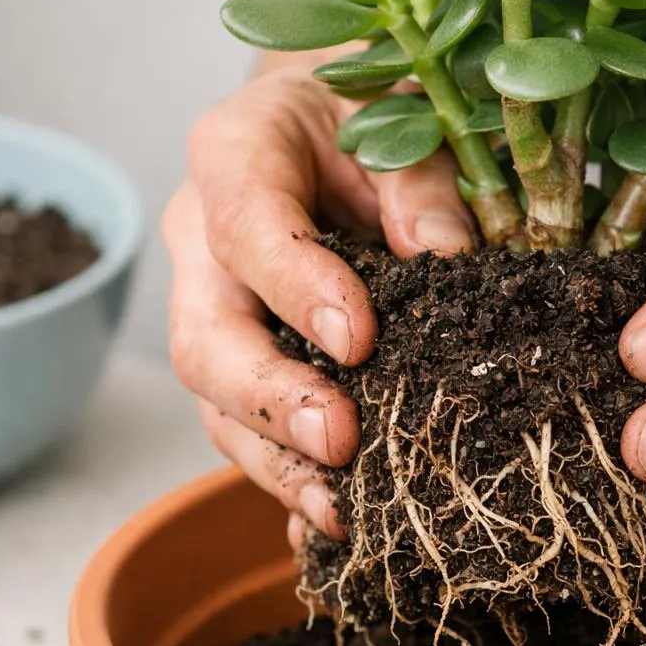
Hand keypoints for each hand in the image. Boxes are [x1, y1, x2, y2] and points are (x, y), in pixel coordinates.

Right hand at [164, 62, 477, 544]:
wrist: (332, 126)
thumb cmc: (369, 115)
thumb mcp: (401, 118)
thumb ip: (419, 182)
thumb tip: (444, 257)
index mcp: (233, 154)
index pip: (245, 224)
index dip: (295, 285)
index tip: (359, 339)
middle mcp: (201, 240)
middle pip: (206, 337)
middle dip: (271, 399)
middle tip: (340, 441)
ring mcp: (214, 309)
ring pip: (217, 402)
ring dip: (277, 463)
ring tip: (338, 511)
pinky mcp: (242, 362)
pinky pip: (246, 432)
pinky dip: (286, 484)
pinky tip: (330, 530)